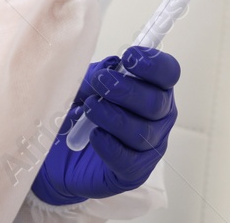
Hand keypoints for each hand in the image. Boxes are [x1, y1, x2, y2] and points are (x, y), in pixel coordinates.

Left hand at [32, 48, 180, 205]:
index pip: (168, 72)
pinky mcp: (134, 171)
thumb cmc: (81, 109)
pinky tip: (95, 136)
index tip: (129, 57)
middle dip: (127, 91)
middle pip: (157, 102)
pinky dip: (110, 146)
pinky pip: (129, 160)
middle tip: (101, 83)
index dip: (154, 64)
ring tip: (90, 108)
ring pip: (142, 132)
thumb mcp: (85, 84)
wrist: (61, 151)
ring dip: (113, 117)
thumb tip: (111, 65)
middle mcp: (158, 116)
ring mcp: (149, 146)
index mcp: (153, 87)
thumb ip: (98, 73)